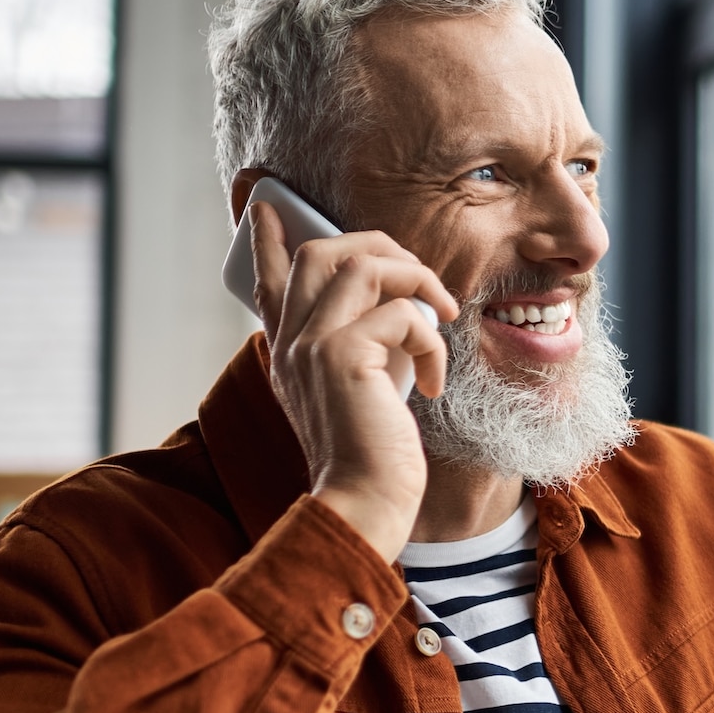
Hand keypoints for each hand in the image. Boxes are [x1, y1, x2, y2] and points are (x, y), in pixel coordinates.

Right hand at [250, 203, 458, 562]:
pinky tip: (434, 382)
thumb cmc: (373, 454)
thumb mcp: (361, 390)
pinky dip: (431, 340)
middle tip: (421, 274)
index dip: (270, 242)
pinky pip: (400, 314)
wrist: (365, 503)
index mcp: (289, 351)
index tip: (269, 209)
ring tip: (444, 313)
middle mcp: (291, 341)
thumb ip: (360, 348)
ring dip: (417, 279)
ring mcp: (310, 345)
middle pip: (322, 251)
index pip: (269, 282)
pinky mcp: (341, 356)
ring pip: (362, 265)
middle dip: (382, 246)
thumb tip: (397, 311)